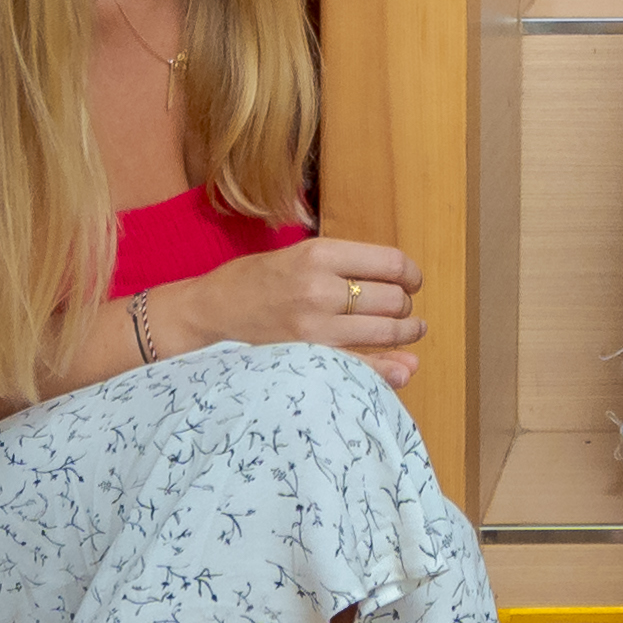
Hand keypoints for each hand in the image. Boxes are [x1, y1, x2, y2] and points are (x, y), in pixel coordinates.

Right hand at [162, 226, 423, 387]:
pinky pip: (362, 368)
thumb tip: (405, 281)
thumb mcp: (299, 253)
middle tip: (402, 308)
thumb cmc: (256, 280)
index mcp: (319, 255)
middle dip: (405, 306)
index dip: (410, 275)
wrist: (211, 313)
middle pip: (393, 300)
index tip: (411, 281)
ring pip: (385, 332)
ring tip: (408, 331)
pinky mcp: (308, 358)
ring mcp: (314, 328)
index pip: (391, 263)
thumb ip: (347, 264)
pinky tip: (404, 366)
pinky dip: (390, 370)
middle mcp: (320, 290)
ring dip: (406, 334)